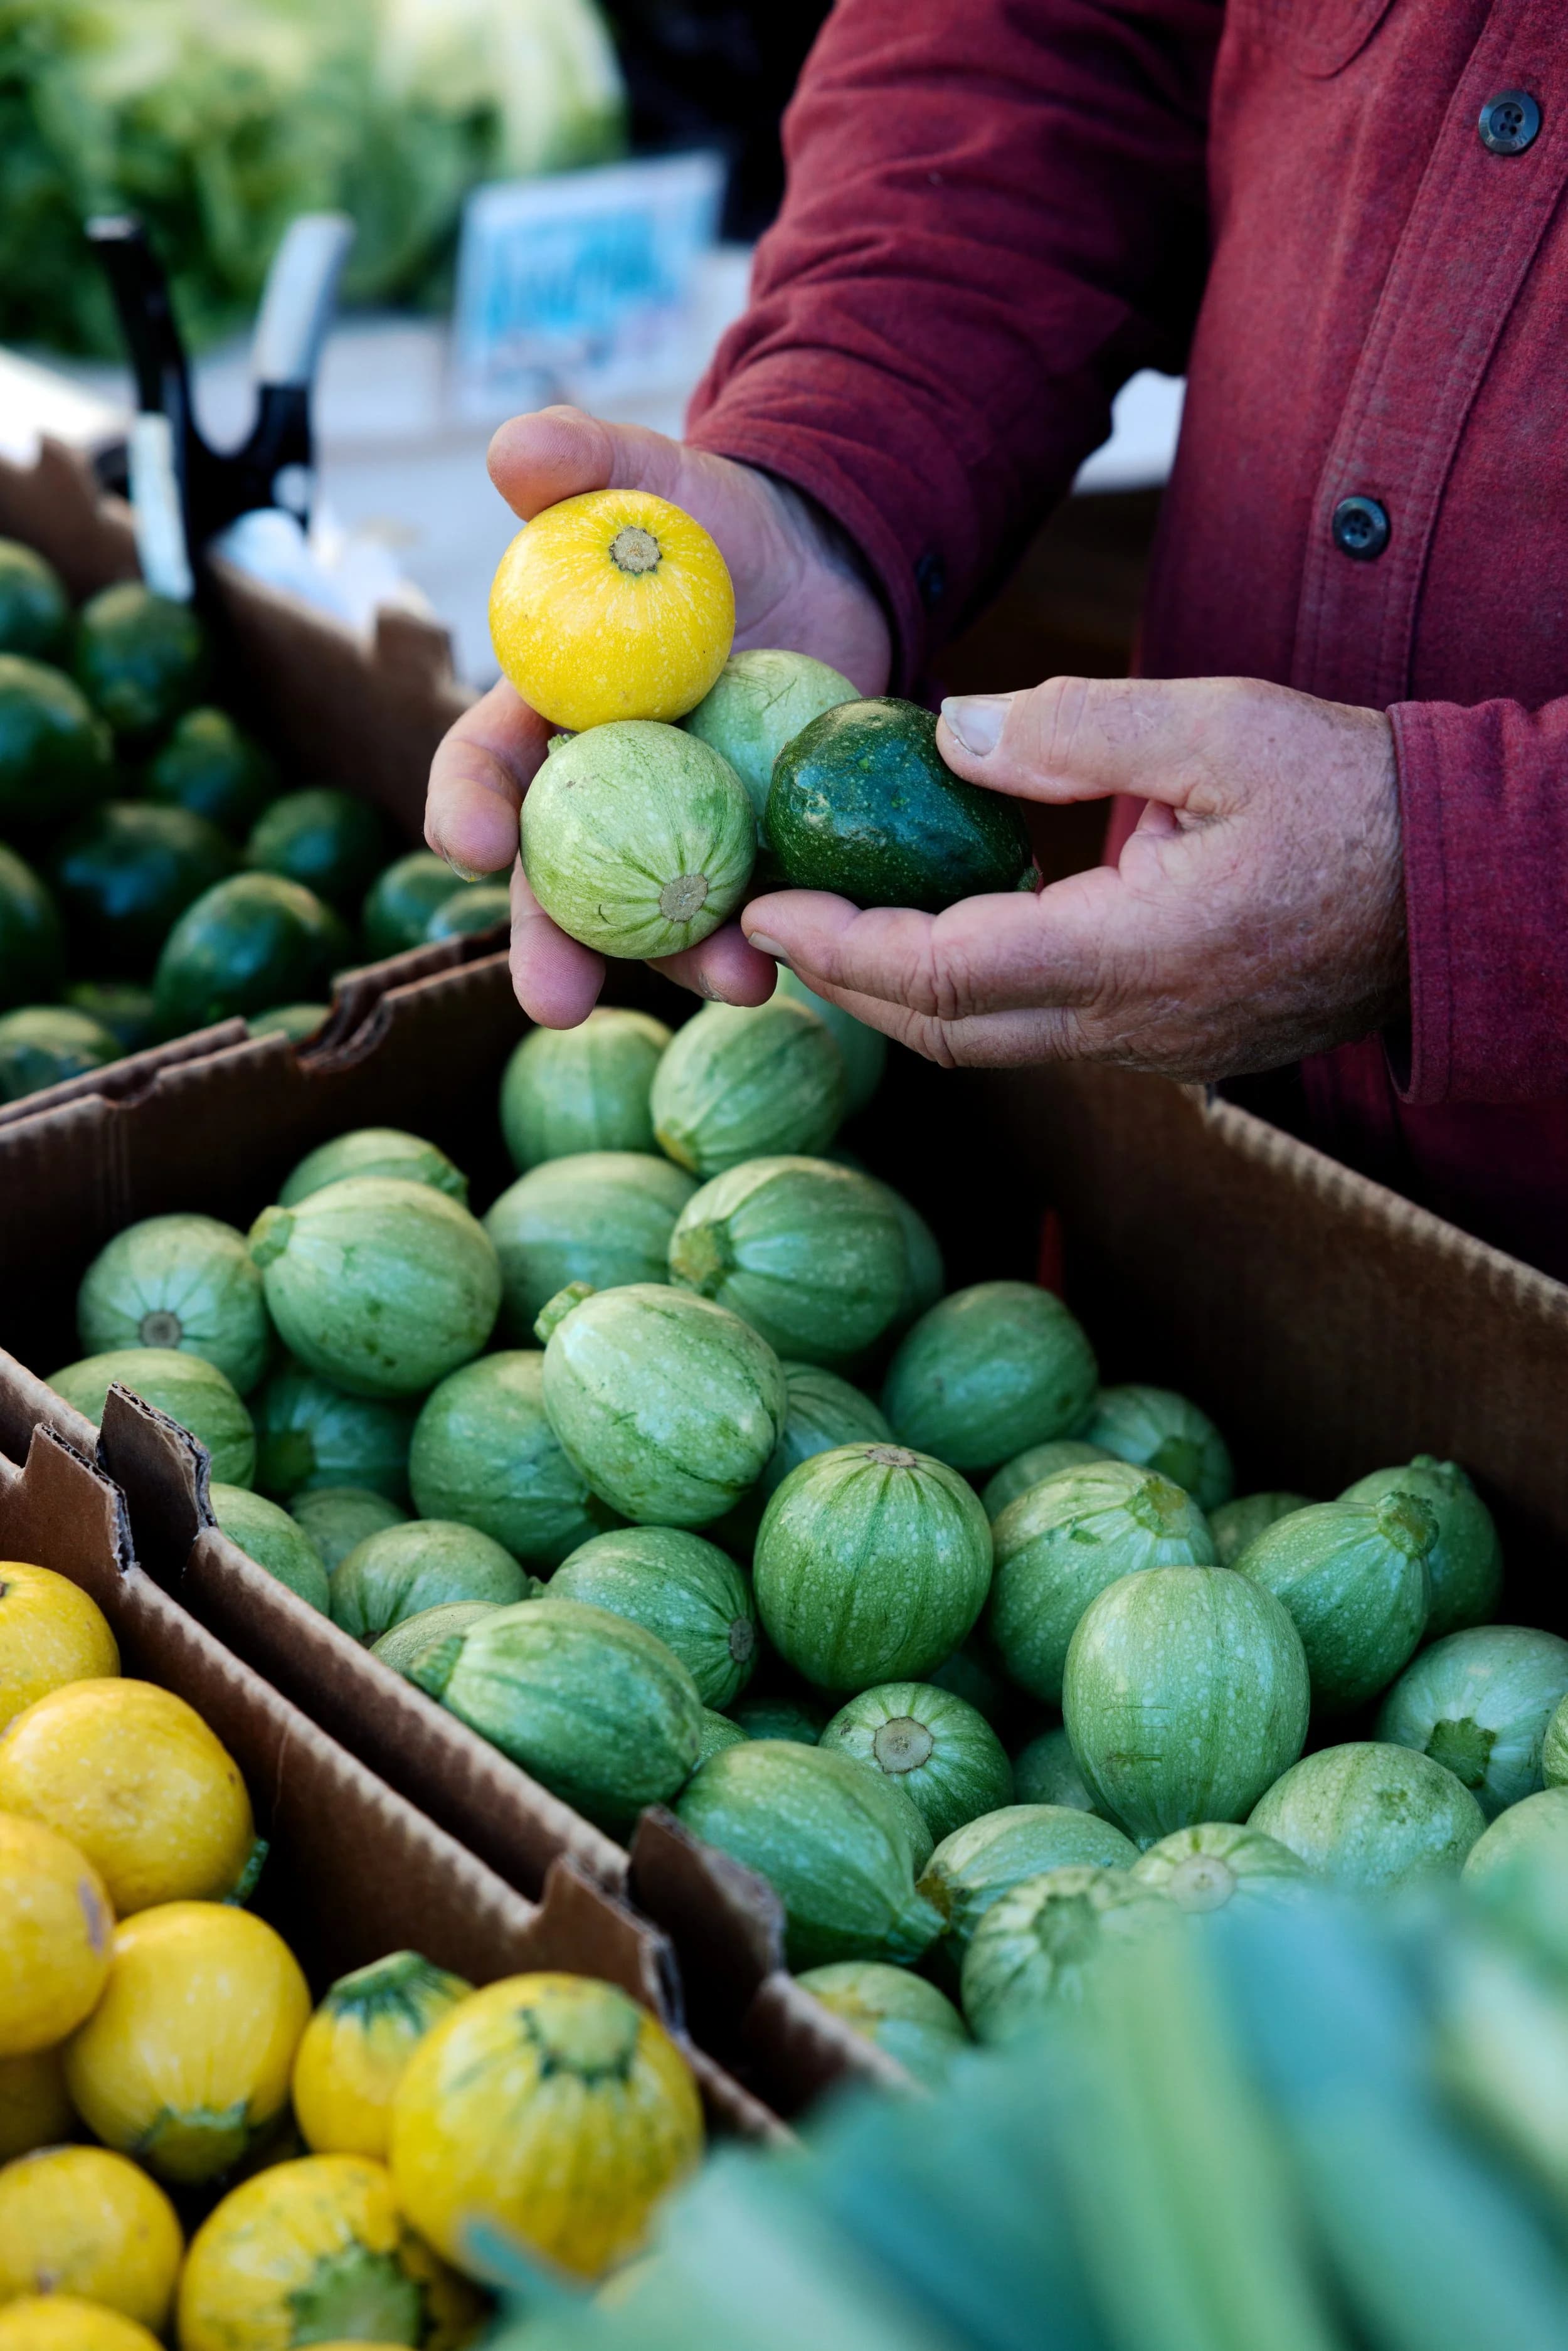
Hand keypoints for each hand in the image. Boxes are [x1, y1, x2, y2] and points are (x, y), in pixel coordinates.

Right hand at [424, 406, 891, 1024]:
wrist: (820, 570)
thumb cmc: (712, 527)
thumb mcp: (659, 483)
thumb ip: (589, 463)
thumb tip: (517, 448)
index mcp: (546, 714)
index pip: (485, 768)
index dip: (464, 805)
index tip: (465, 842)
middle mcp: (601, 792)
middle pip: (558, 880)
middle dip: (551, 947)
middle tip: (555, 1004)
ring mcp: (679, 832)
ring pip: (659, 918)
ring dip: (684, 961)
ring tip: (735, 982)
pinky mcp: (756, 853)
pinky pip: (756, 909)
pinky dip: (774, 939)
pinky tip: (804, 964)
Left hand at [740, 674, 1407, 1081]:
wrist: (1464, 887)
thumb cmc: (1355, 795)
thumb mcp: (1219, 726)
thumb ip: (1078, 730)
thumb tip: (949, 734)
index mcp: (1134, 959)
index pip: (942, 976)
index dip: (840, 946)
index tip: (766, 905)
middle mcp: (1133, 1031)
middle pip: (947, 1033)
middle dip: (848, 981)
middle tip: (777, 920)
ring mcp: (1157, 1052)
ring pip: (994, 1042)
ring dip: (906, 992)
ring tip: (838, 924)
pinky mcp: (1177, 1047)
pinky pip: (1048, 1032)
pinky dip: (975, 991)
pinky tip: (946, 933)